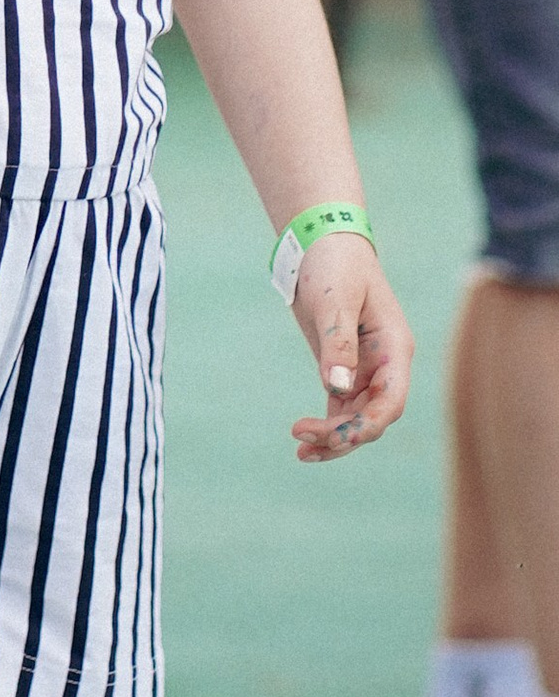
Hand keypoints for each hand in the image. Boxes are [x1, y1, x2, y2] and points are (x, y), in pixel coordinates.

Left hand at [287, 237, 413, 462]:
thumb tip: (337, 388)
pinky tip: (304, 440)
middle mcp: (385, 365)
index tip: (338, 437)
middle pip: (374, 417)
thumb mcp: (335, 299)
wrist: (323, 243)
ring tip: (301, 452)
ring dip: (333, 438)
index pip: (392, 401)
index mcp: (394, 349)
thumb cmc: (335, 265)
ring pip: (356, 418)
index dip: (368, 425)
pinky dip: (326, 426)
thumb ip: (337, 343)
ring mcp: (365, 369)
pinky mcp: (342, 369)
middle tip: (303, 440)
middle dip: (344, 435)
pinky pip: (340, 408)